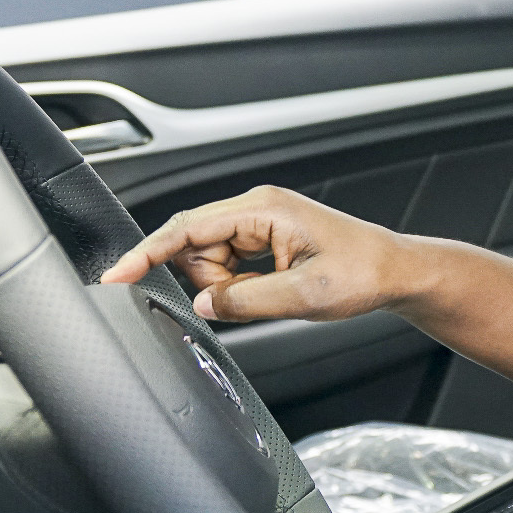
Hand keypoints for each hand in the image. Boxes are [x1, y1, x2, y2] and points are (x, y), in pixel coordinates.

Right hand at [96, 185, 404, 322]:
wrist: (396, 271)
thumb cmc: (363, 274)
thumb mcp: (303, 296)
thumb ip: (245, 302)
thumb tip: (201, 304)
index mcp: (262, 209)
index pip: (186, 228)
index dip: (147, 253)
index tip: (116, 275)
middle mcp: (256, 208)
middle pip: (194, 246)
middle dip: (208, 281)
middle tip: (254, 299)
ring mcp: (260, 222)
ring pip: (209, 259)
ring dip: (225, 287)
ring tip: (271, 295)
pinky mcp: (264, 238)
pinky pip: (228, 265)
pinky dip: (237, 286)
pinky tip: (266, 292)